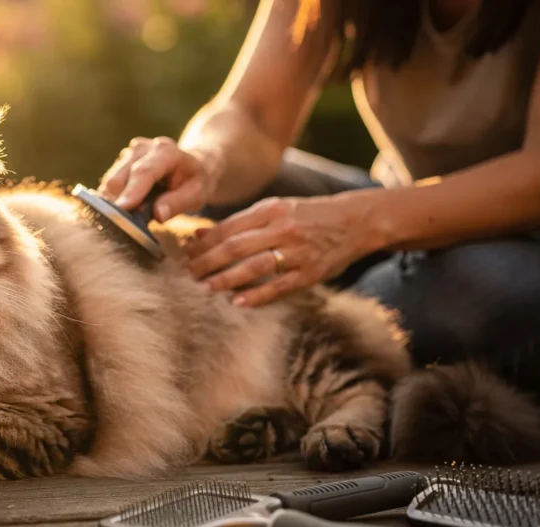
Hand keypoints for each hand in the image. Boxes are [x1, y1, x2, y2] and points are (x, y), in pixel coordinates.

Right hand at [98, 136, 211, 221]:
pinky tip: (131, 203)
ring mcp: (129, 153)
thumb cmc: (194, 182)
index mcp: (165, 152)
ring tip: (137, 210)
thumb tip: (158, 214)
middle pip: (120, 177)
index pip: (144, 172)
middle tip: (132, 221)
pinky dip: (115, 198)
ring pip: (110, 181)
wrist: (189, 166)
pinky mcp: (120, 161)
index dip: (132, 191)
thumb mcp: (197, 195)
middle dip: (120, 201)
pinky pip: (109, 183)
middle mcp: (143, 147)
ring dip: (117, 201)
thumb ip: (178, 203)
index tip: (122, 209)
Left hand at [184, 192, 380, 306]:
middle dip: (207, 261)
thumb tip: (199, 233)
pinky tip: (238, 302)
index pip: (228, 227)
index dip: (203, 241)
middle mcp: (282, 229)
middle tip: (185, 273)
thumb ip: (239, 222)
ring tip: (204, 287)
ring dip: (226, 278)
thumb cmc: (309, 216)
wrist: (357, 221)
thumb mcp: (275, 210)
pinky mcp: (311, 272)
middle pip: (236, 246)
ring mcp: (297, 251)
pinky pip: (280, 286)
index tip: (182, 253)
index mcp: (271, 211)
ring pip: (255, 266)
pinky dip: (258, 295)